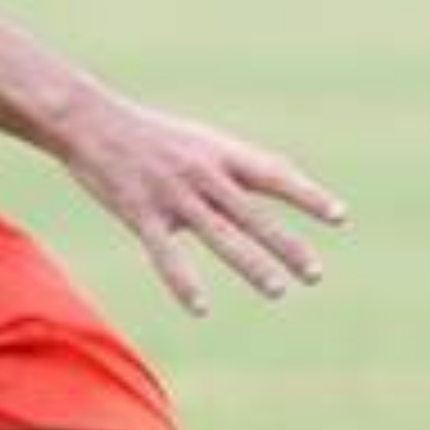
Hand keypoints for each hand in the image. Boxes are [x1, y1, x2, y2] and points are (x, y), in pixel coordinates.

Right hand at [50, 94, 344, 315]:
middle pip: (254, 215)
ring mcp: (173, 196)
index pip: (275, 175)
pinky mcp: (140, 214)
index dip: (308, 196)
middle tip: (315, 275)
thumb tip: (275, 181)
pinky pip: (166, 255)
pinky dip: (184, 283)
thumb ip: (233, 166)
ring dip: (251, 265)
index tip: (339, 217)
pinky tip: (201, 309)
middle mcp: (203, 175)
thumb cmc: (149, 134)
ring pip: (220, 236)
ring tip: (278, 290)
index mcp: (221, 154)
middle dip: (287, 245)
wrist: (90, 120)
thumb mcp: (199, 141)